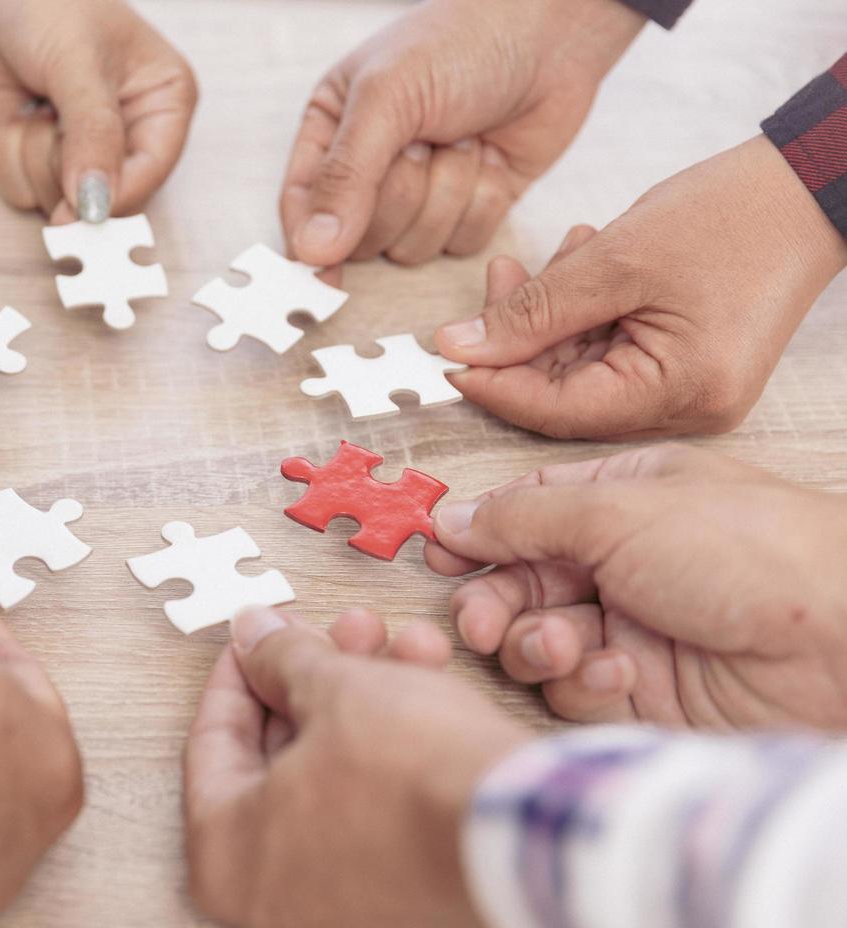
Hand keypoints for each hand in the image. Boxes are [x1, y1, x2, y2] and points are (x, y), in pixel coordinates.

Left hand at [0, 0, 196, 222]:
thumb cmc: (46, 1)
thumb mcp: (78, 64)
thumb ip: (92, 136)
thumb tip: (97, 205)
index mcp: (164, 101)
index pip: (151, 174)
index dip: (113, 199)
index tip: (75, 214)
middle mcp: (129, 129)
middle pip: (105, 199)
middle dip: (65, 167)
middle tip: (50, 123)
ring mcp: (82, 145)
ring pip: (59, 198)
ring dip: (33, 154)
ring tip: (35, 103)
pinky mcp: (41, 151)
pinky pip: (25, 188)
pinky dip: (10, 155)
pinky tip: (18, 113)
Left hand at [184, 606, 527, 927]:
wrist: (527, 834)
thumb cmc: (411, 776)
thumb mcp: (332, 688)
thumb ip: (280, 657)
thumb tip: (254, 634)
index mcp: (226, 856)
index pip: (211, 743)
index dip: (238, 671)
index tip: (255, 634)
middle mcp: (273, 895)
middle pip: (278, 755)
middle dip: (314, 676)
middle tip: (333, 630)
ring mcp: (338, 902)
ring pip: (333, 769)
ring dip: (363, 694)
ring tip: (394, 639)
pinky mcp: (398, 893)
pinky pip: (373, 799)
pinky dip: (393, 739)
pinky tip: (426, 675)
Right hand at [282, 0, 643, 266]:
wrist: (552, 31)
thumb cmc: (461, 42)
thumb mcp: (388, 96)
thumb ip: (346, 175)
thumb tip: (311, 250)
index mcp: (332, 132)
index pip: (302, 208)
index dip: (313, 242)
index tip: (325, 271)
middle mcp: (370, 169)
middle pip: (361, 237)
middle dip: (402, 194)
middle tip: (425, 142)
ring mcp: (422, 194)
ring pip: (413, 247)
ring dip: (448, 194)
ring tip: (464, 138)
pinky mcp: (470, 208)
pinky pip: (462, 243)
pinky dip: (484, 202)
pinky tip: (492, 155)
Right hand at [426, 444, 846, 728]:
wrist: (841, 648)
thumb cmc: (753, 554)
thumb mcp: (619, 509)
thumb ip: (524, 517)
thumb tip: (452, 516)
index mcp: (625, 497)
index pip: (528, 511)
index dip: (479, 532)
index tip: (437, 552)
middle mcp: (624, 563)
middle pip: (520, 581)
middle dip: (492, 600)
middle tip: (475, 618)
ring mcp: (633, 629)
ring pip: (537, 640)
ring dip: (533, 642)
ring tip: (559, 643)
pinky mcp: (642, 693)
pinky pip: (574, 689)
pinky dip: (582, 682)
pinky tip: (617, 672)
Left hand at [434, 136, 846, 438]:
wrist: (809, 187)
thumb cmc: (729, 215)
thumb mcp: (613, 261)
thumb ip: (530, 312)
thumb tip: (458, 347)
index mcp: (679, 392)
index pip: (554, 410)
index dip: (493, 382)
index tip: (446, 351)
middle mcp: (690, 412)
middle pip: (566, 397)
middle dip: (523, 340)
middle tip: (499, 279)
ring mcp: (693, 396)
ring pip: (585, 375)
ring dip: (555, 319)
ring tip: (557, 254)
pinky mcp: (690, 372)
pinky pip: (614, 359)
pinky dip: (588, 318)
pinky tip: (581, 263)